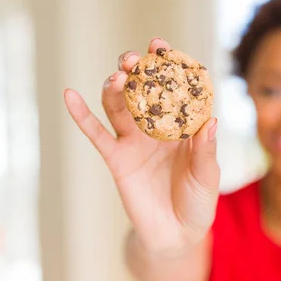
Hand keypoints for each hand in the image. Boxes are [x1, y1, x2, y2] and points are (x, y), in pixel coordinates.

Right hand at [64, 38, 219, 252]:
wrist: (175, 234)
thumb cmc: (198, 202)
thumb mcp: (207, 176)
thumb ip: (206, 150)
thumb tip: (211, 121)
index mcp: (183, 126)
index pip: (175, 90)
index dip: (168, 67)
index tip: (161, 46)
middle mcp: (157, 127)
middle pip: (142, 91)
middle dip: (137, 71)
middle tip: (134, 58)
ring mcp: (135, 141)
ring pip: (119, 105)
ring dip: (115, 87)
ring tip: (118, 75)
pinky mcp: (116, 158)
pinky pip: (96, 134)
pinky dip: (81, 115)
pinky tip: (70, 95)